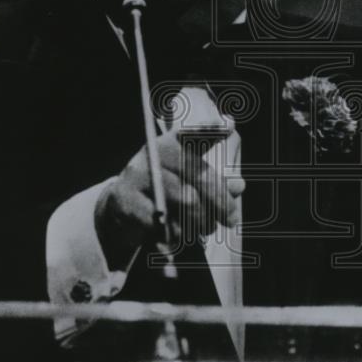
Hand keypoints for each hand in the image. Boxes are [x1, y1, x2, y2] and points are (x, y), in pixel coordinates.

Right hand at [94, 129, 244, 270]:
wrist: (122, 207)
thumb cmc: (165, 191)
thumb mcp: (188, 181)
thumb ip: (215, 182)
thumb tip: (239, 186)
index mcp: (170, 143)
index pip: (191, 133)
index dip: (209, 129)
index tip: (229, 126)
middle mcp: (153, 155)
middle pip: (198, 176)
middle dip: (221, 202)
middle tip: (232, 220)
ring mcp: (138, 177)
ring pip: (188, 203)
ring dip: (203, 221)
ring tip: (206, 227)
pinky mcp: (129, 203)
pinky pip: (168, 224)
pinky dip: (180, 235)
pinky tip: (179, 236)